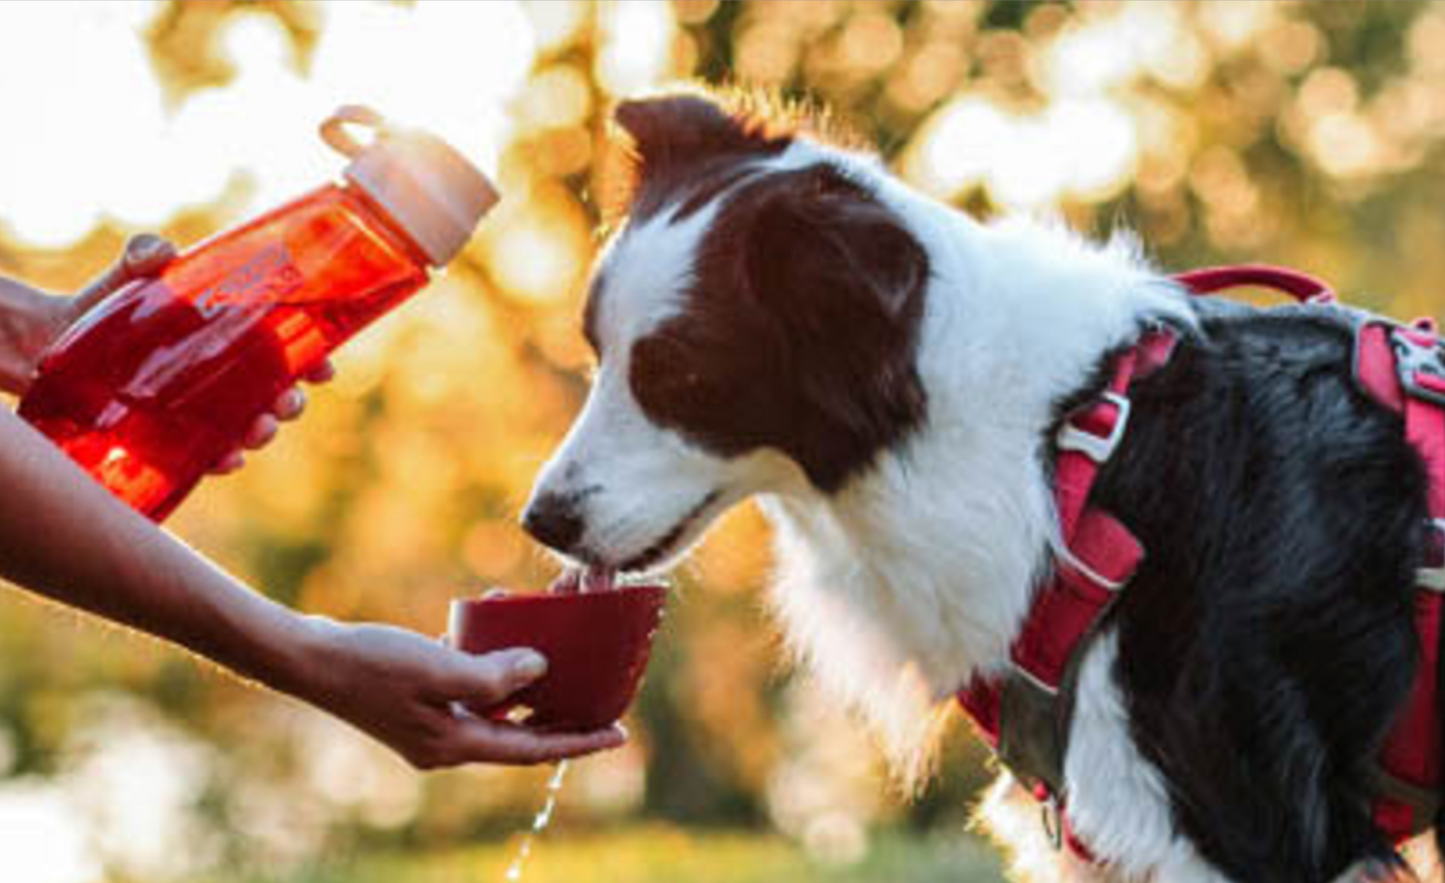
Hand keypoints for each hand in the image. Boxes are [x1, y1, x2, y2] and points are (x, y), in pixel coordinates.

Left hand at [0, 234, 331, 472]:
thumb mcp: (129, 274)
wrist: (56, 341)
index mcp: (235, 333)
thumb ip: (143, 256)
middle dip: (291, 402)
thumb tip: (160, 252)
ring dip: (263, 432)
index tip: (325, 368)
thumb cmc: (107, 302)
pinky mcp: (175, 434)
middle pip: (278, 393)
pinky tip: (226, 458)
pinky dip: (223, 459)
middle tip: (288, 402)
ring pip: (250, 426)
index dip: (315, 360)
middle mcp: (228, 374)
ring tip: (259, 431)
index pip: (290, 348)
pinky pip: (209, 454)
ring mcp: (204, 407)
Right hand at [294, 618, 625, 767]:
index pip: (532, 749)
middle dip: (558, 703)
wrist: (304, 656)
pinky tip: (496, 611)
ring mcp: (429, 717)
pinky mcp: (416, 693)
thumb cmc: (368, 663)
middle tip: (599, 688)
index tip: (620, 734)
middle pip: (518, 727)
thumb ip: (493, 676)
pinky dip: (485, 650)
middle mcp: (446, 739)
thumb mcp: (438, 669)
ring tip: (552, 633)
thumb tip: (539, 670)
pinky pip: (466, 676)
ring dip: (521, 666)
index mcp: (454, 745)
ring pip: (493, 697)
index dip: (578, 741)